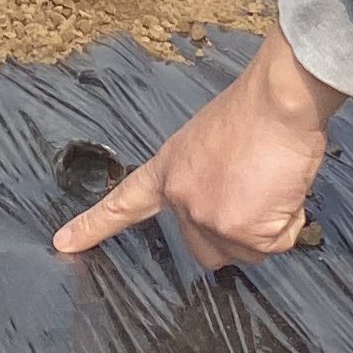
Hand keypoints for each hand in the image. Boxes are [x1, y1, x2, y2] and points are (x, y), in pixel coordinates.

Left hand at [51, 33, 344, 270]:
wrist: (278, 99)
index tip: (63, 244)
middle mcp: (182, 199)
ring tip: (272, 181)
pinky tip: (284, 188)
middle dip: (233, 234)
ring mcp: (210, 218)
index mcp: (169, 169)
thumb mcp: (210, 142)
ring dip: (266, 227)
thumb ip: (206, 178)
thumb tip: (234, 205)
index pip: (124, 203)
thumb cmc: (255, 110)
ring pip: (246, 252)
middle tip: (255, 191)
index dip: (94, 226)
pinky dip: (288, 222)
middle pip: (204, 251)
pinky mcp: (244, 231)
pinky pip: (276, 244)